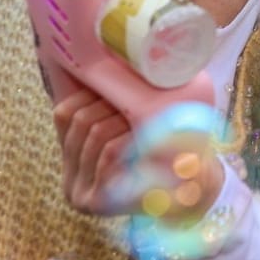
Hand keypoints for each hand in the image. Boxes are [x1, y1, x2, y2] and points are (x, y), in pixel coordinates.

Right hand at [52, 75, 227, 221]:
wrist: (196, 193)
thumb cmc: (167, 152)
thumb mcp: (135, 130)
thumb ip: (115, 109)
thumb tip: (99, 57)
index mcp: (73, 158)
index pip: (63, 114)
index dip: (88, 92)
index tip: (118, 84)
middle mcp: (70, 181)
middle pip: (81, 121)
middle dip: (111, 104)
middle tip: (139, 99)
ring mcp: (81, 195)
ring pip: (96, 135)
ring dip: (124, 119)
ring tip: (145, 116)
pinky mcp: (98, 203)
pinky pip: (109, 154)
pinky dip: (128, 139)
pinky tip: (145, 136)